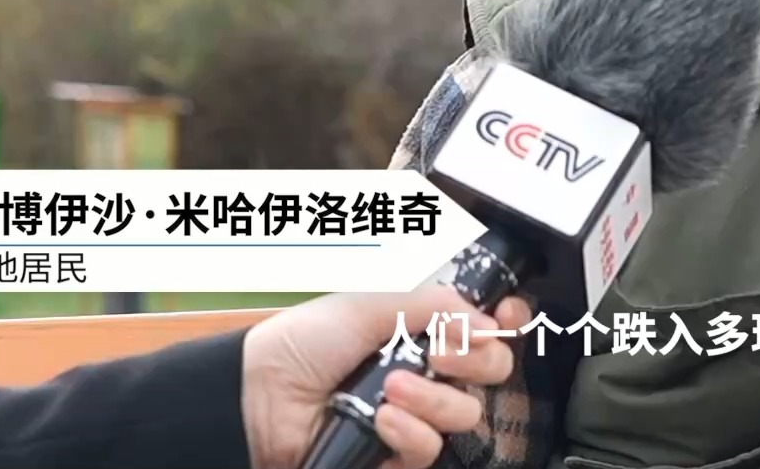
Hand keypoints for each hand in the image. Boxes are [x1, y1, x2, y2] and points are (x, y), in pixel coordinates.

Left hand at [240, 285, 533, 468]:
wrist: (255, 397)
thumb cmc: (300, 345)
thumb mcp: (367, 307)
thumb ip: (433, 306)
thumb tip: (487, 319)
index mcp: (419, 332)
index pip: (481, 329)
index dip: (502, 323)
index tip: (504, 317)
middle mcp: (423, 373)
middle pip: (490, 373)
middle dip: (476, 360)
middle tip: (444, 352)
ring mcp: (411, 417)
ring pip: (464, 413)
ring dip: (432, 398)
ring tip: (392, 389)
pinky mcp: (394, 458)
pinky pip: (429, 451)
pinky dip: (411, 433)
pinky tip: (383, 419)